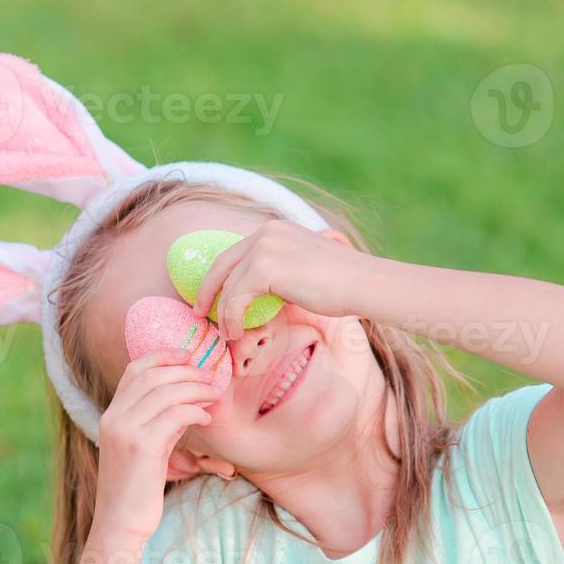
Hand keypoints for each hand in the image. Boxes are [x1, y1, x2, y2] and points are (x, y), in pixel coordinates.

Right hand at [93, 348, 215, 541]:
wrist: (121, 522)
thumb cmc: (137, 489)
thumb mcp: (145, 448)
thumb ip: (158, 422)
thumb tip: (186, 399)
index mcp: (111, 415)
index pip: (134, 370)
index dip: (161, 356)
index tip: (187, 354)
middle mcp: (114, 418)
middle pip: (152, 376)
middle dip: (185, 370)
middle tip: (210, 376)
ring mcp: (125, 431)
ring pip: (165, 392)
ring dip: (194, 388)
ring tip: (213, 394)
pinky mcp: (141, 446)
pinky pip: (174, 414)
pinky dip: (194, 410)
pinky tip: (205, 418)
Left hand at [189, 221, 369, 341]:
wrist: (364, 284)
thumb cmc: (343, 284)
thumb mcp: (304, 269)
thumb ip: (280, 273)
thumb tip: (260, 294)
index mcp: (275, 229)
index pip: (235, 253)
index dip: (220, 277)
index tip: (211, 298)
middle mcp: (266, 232)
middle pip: (222, 264)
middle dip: (207, 291)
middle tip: (199, 312)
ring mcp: (264, 247)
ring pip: (228, 285)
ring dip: (222, 312)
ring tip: (225, 334)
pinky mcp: (264, 268)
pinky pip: (235, 297)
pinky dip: (230, 318)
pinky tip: (234, 333)